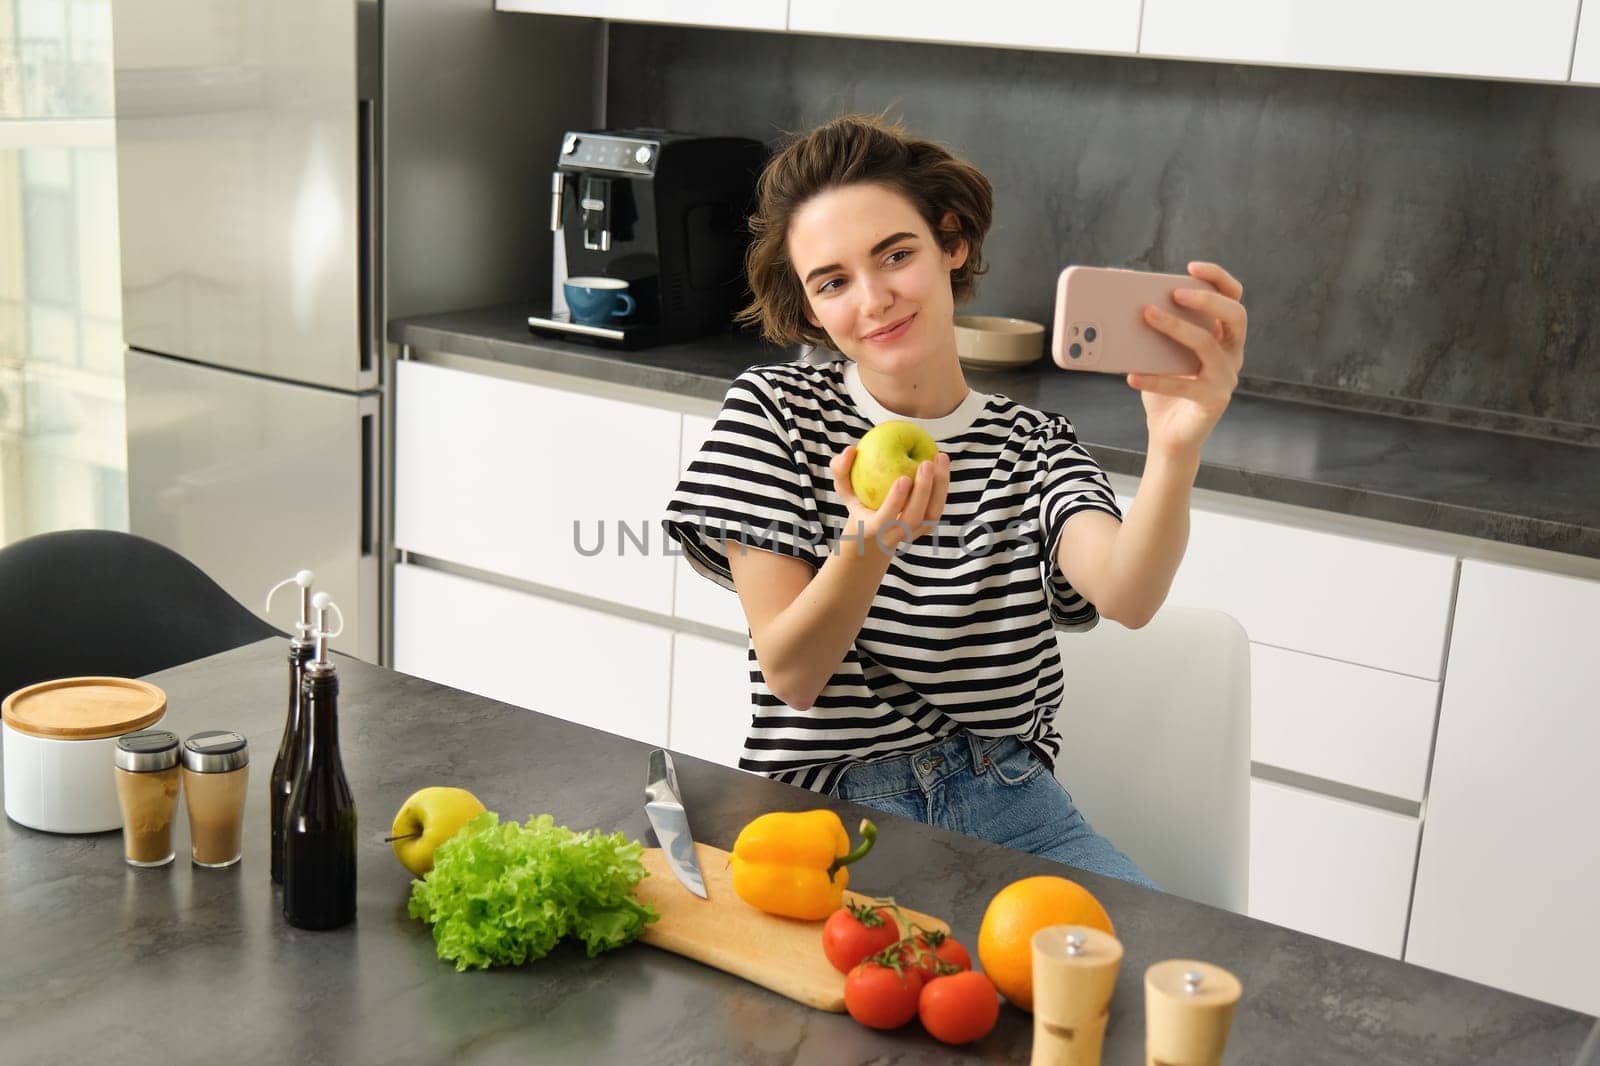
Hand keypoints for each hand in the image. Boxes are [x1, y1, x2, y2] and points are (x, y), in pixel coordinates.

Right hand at [830, 446, 951, 556]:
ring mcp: (914, 533)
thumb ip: (840, 470)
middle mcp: (895, 535)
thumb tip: (850, 449)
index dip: (895, 501)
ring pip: (931, 515)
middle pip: (914, 518)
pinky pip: (938, 507)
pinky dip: (943, 486)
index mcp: (873, 528)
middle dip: (923, 491)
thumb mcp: (844, 488)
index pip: (886, 519)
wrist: (876, 531)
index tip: (903, 478)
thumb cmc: (858, 503)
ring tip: (940, 457)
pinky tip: (942, 463)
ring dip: (940, 487)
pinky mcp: (927, 526)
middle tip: (926, 463)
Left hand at [1130, 261, 1246, 456]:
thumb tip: (1121, 299)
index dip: (1218, 279)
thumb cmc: (1164, 389)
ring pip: (1207, 344)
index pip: (1233, 298)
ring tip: (1146, 316)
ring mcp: (1226, 378)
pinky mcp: (1213, 401)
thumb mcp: (1159, 353)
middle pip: (1235, 315)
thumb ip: (1152, 330)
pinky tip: (1131, 375)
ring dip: (1176, 327)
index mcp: (1222, 337)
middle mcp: (1232, 354)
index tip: (1191, 267)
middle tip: (1174, 293)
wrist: (1169, 436)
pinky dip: (1155, 379)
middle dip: (1206, 299)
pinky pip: (1184, 384)